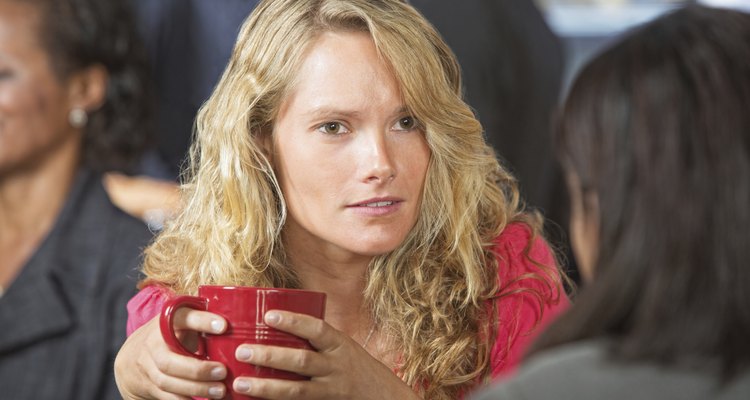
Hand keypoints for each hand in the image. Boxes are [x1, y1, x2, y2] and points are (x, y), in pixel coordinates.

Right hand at [114, 310, 228, 398]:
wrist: (134, 354)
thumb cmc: (173, 334)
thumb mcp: (185, 321)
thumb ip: (205, 319)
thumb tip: (246, 321)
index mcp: (167, 320)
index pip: (183, 317)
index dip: (202, 321)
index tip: (224, 326)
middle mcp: (153, 342)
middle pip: (170, 360)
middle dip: (198, 369)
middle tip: (223, 372)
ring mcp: (147, 365)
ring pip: (167, 381)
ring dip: (195, 388)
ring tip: (220, 391)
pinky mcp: (148, 385)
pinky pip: (166, 397)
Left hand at [230, 310, 421, 399]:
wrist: (384, 397)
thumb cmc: (356, 367)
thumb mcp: (343, 347)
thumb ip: (317, 339)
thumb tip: (275, 321)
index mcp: (340, 345)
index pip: (318, 329)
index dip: (294, 322)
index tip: (269, 315)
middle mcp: (336, 367)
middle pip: (302, 361)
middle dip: (271, 356)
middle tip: (243, 350)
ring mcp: (330, 390)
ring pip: (296, 390)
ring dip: (266, 386)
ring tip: (241, 383)